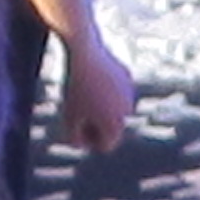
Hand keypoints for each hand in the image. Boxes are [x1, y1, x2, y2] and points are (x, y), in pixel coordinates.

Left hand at [58, 35, 135, 151]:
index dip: (87, 140)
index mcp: (116, 124)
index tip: (74, 125)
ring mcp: (130, 93)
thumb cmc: (74, 88)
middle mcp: (128, 111)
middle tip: (75, 108)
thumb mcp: (68, 117)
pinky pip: (113, 90)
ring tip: (83, 92)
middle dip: (94, 123)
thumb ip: (74, 138)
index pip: (106, 145)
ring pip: (113, 108)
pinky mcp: (127, 78)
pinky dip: (103, 88)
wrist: (85, 54)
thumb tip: (82, 145)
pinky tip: (92, 77)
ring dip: (99, 106)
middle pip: (111, 127)